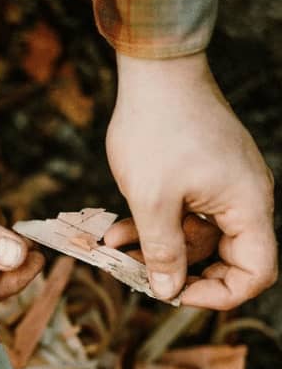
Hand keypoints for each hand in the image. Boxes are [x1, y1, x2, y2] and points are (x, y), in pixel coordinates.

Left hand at [105, 52, 276, 309]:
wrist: (154, 74)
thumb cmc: (156, 130)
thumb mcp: (153, 201)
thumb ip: (163, 252)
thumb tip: (168, 292)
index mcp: (246, 206)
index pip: (256, 271)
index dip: (220, 294)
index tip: (176, 294)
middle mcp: (242, 199)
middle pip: (221, 258)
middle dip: (175, 269)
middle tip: (138, 274)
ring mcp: (221, 187)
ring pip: (192, 237)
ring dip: (152, 246)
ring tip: (112, 244)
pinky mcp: (199, 178)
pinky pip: (181, 215)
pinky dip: (151, 224)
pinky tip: (116, 230)